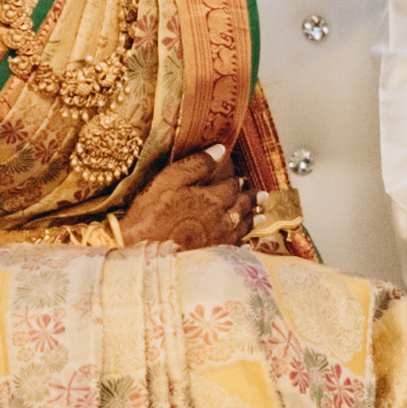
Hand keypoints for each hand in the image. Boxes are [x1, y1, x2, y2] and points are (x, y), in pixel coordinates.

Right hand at [119, 140, 254, 251]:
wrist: (144, 255)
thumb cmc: (150, 217)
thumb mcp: (168, 180)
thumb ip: (196, 164)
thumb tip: (219, 150)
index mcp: (212, 198)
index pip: (231, 186)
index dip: (235, 181)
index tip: (240, 178)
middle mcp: (221, 220)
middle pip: (241, 206)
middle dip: (251, 199)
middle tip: (262, 195)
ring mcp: (219, 240)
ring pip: (242, 227)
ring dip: (252, 219)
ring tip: (261, 216)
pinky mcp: (213, 257)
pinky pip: (235, 248)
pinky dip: (243, 243)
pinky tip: (245, 244)